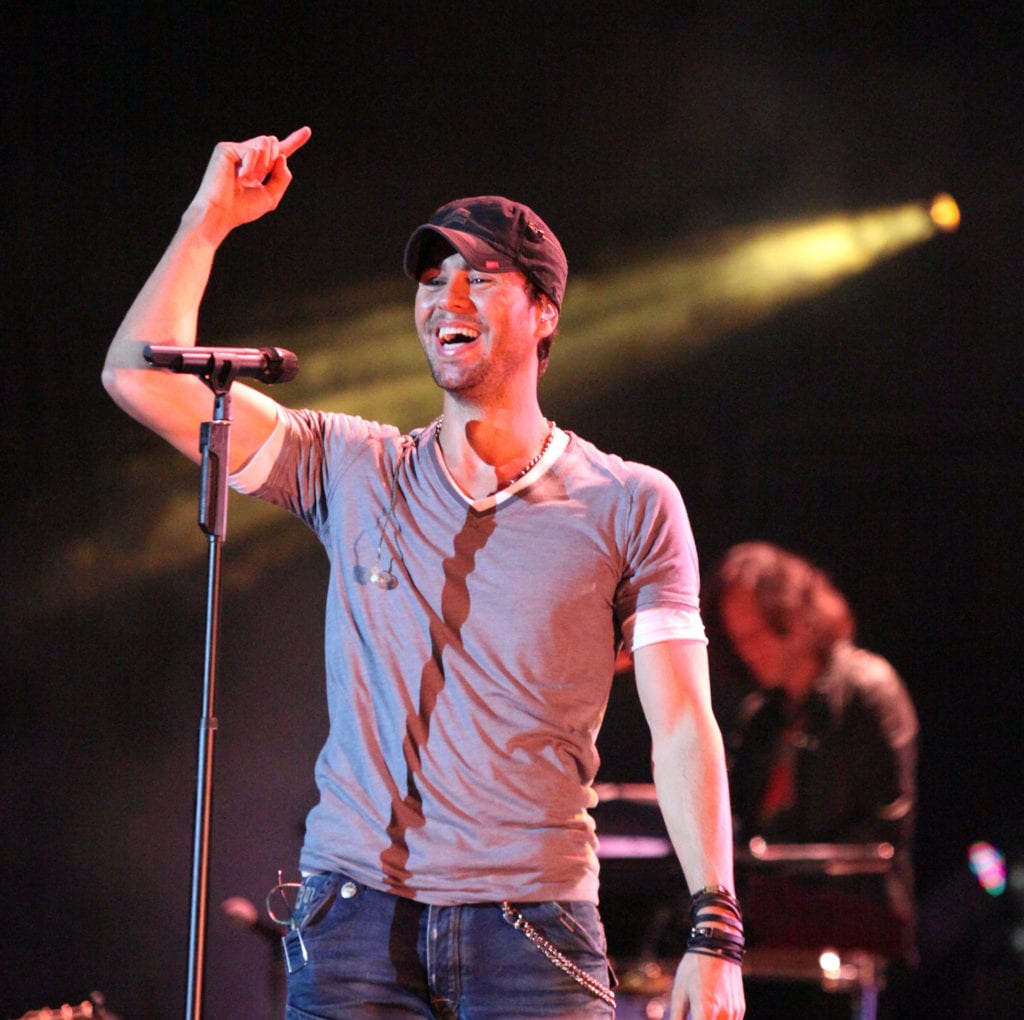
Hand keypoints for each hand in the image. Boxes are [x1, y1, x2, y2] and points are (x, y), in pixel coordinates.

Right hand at [185, 126, 312, 241]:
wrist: (222, 214)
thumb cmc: (242, 208)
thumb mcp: (271, 196)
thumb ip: (282, 177)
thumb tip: (282, 156)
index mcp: (259, 168)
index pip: (279, 152)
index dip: (294, 141)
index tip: (307, 131)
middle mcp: (247, 156)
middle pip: (274, 144)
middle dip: (272, 163)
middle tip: (256, 180)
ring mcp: (236, 150)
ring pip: (266, 142)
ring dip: (263, 164)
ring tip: (246, 179)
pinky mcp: (226, 148)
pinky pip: (253, 150)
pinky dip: (251, 166)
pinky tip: (239, 177)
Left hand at [668, 952, 744, 1019]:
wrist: (718, 946)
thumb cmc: (694, 967)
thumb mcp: (679, 991)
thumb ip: (677, 1017)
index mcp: (706, 1012)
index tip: (687, 1018)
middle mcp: (723, 1015)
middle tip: (692, 1013)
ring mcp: (734, 1013)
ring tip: (698, 1010)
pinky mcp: (740, 1009)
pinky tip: (709, 1011)